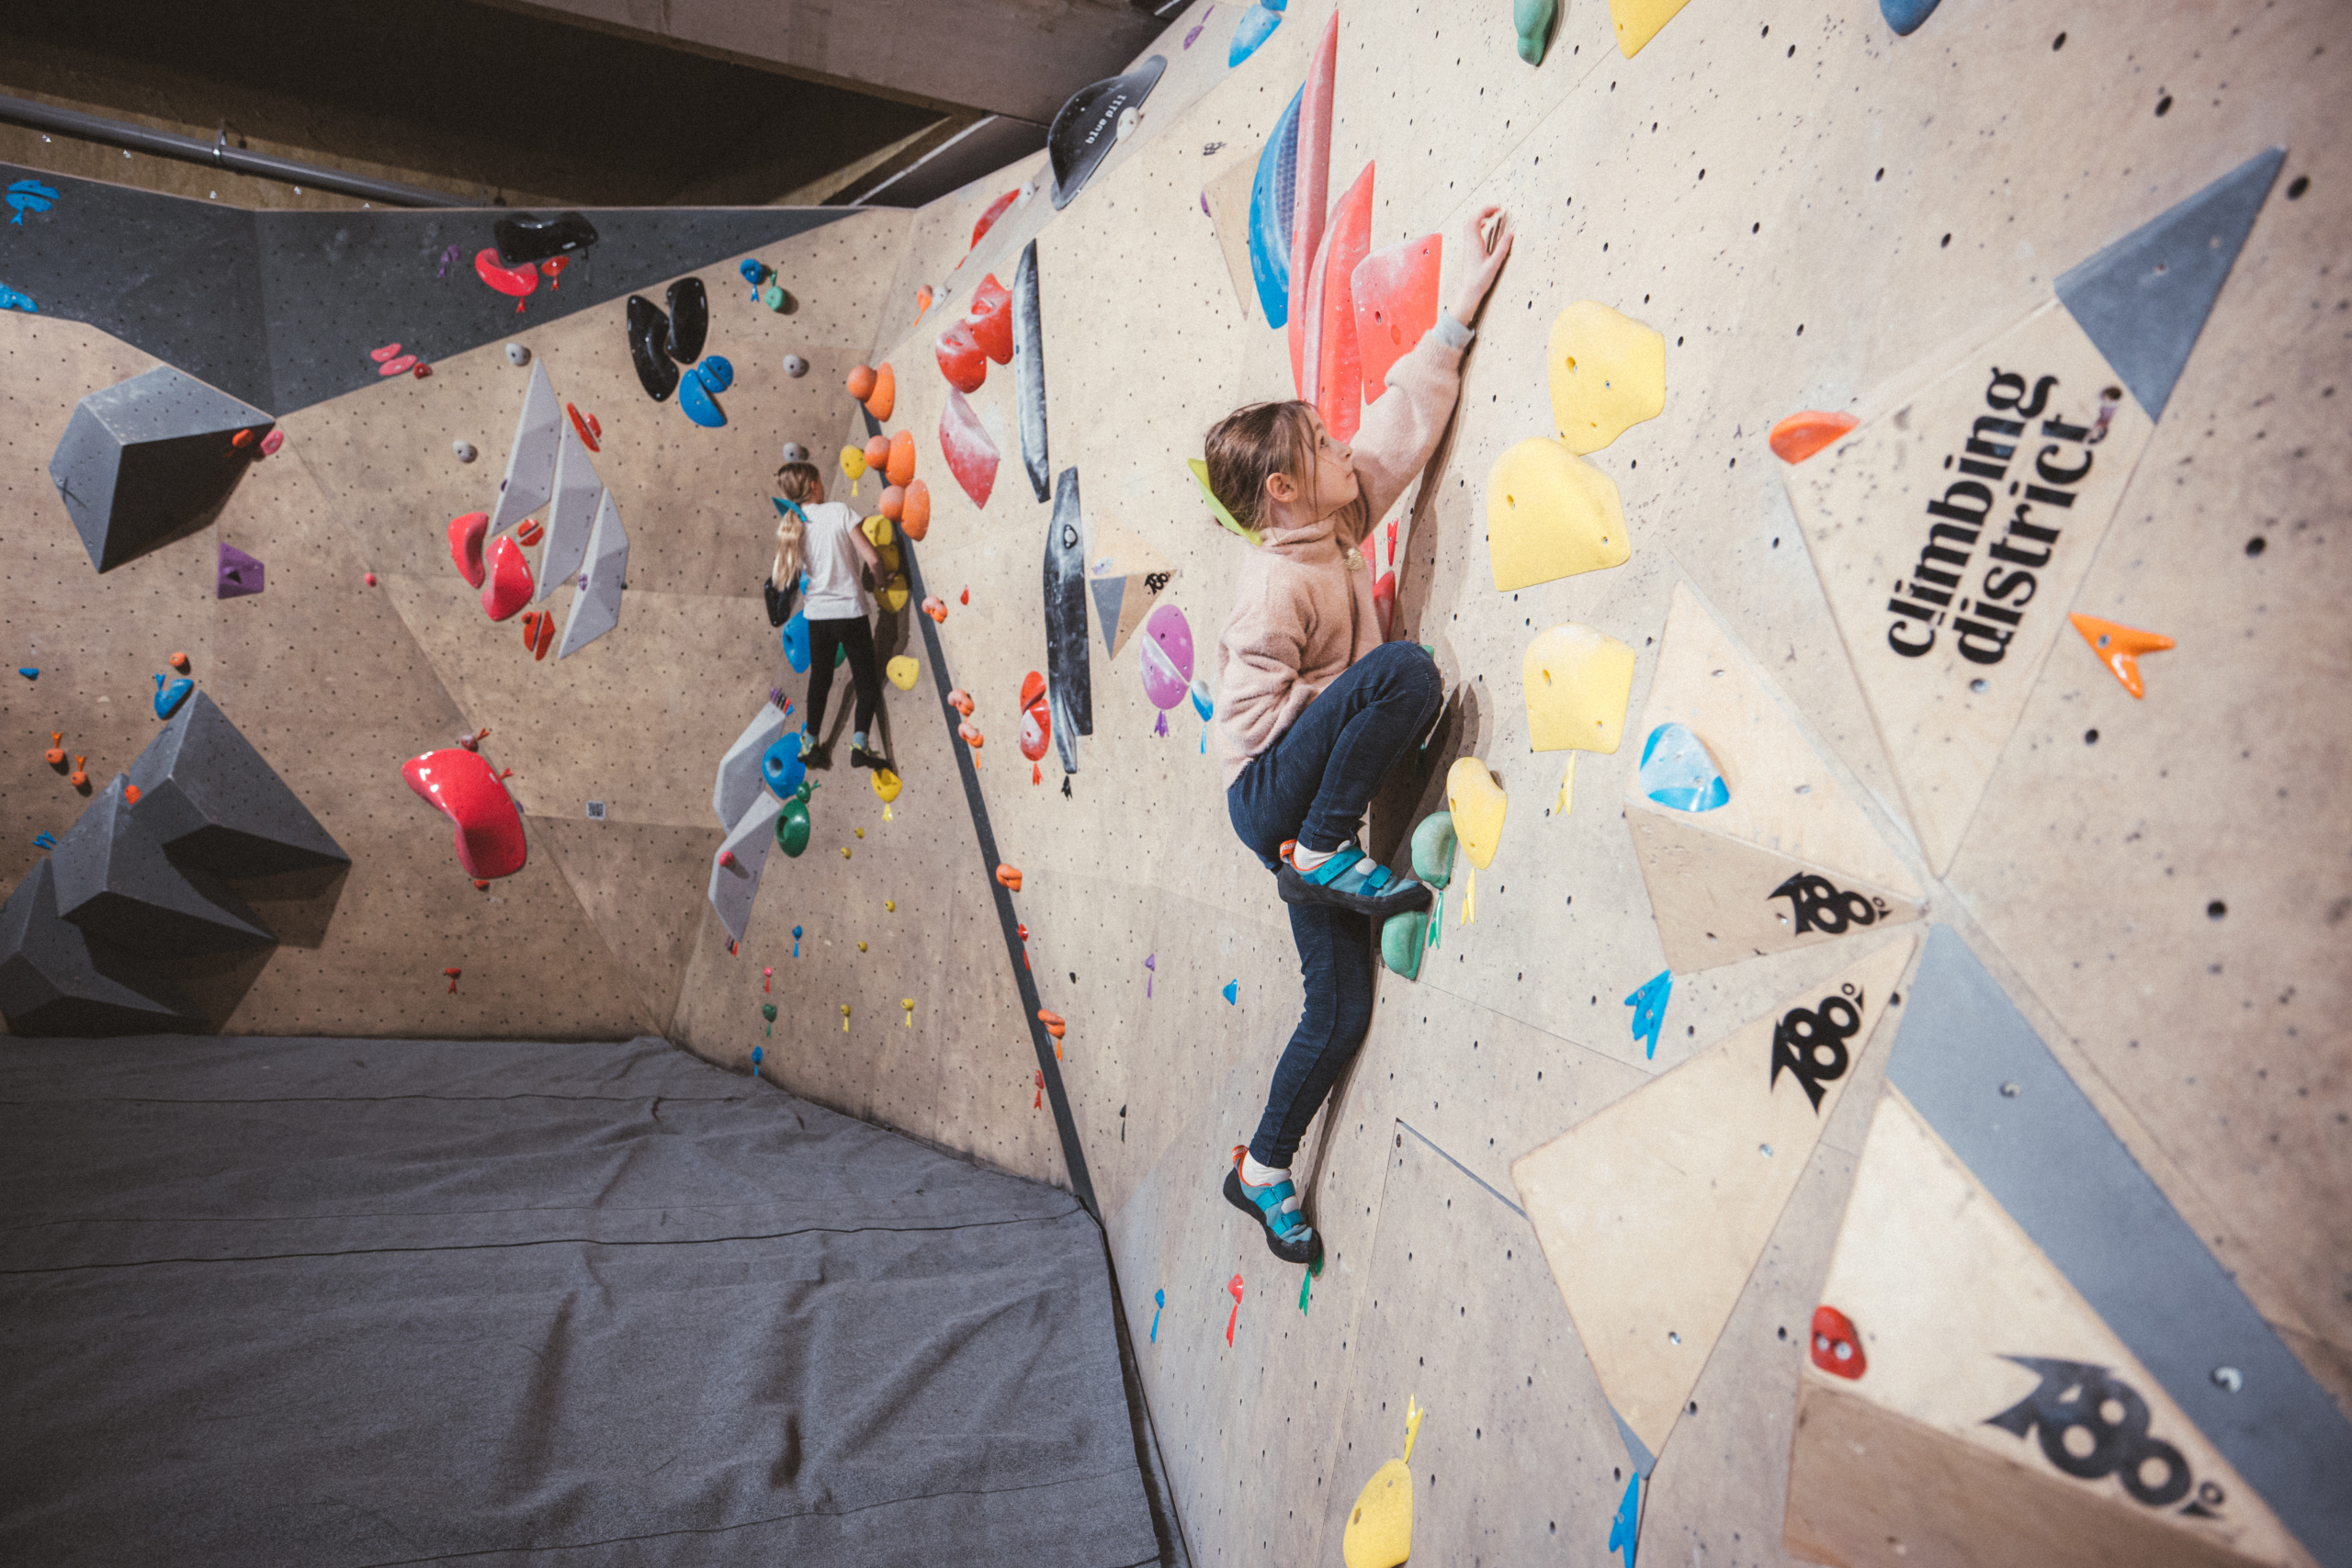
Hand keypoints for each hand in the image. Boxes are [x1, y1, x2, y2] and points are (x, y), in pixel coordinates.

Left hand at [1449, 205, 1512, 325]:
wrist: (1468, 291)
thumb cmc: (1480, 280)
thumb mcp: (1495, 264)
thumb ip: (1503, 248)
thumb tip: (1510, 234)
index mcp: (1474, 243)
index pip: (1476, 219)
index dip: (1486, 210)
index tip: (1498, 208)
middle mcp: (1468, 243)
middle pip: (1471, 219)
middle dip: (1483, 211)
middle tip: (1496, 209)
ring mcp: (1467, 246)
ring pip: (1469, 225)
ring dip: (1480, 217)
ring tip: (1492, 215)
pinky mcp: (1468, 251)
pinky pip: (1470, 232)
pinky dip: (1478, 225)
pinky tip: (1485, 227)